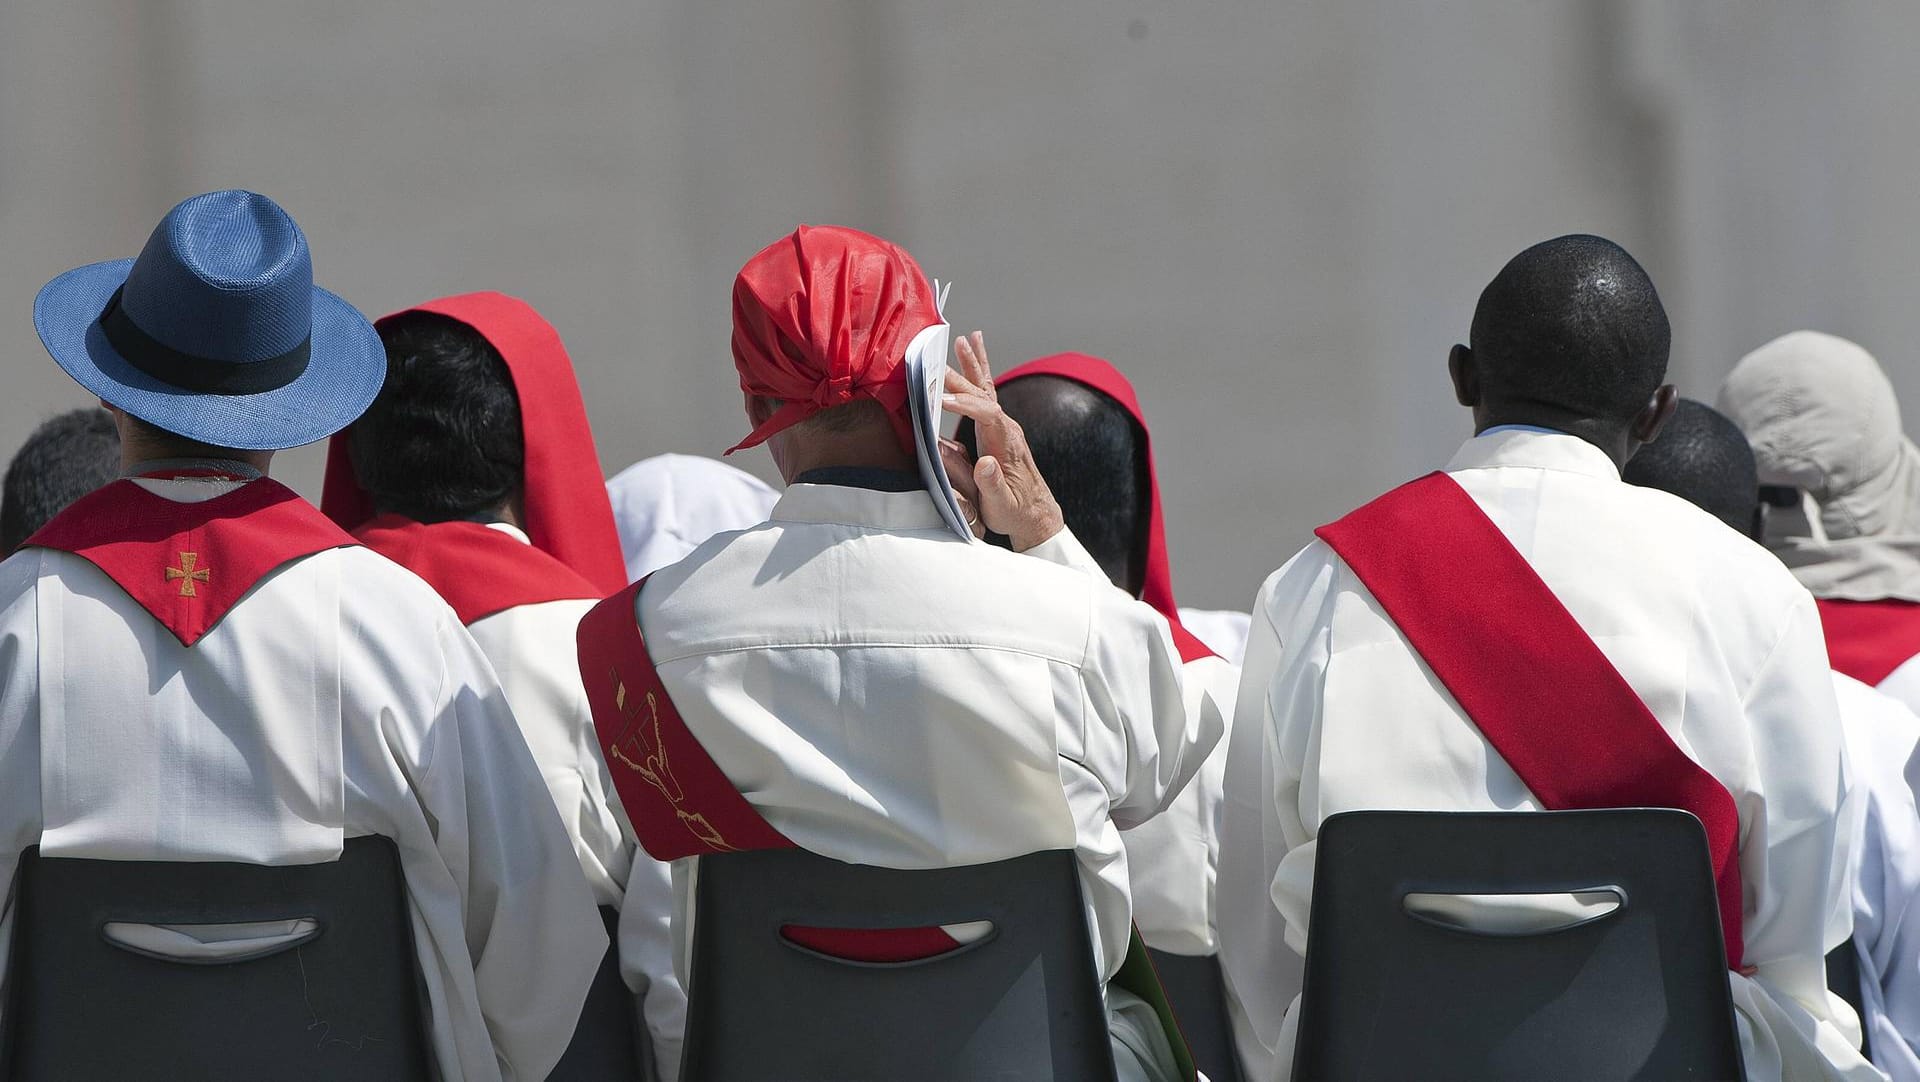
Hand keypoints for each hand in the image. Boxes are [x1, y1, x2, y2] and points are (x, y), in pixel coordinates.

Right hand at [939, 332, 1064, 550]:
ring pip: (986, 388)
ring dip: (973, 364)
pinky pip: (986, 393)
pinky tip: (974, 351)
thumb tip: (985, 463)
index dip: (965, 404)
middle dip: (961, 377)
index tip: (942, 398)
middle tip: (936, 361)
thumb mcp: (1001, 505)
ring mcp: (1003, 425)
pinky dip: (979, 371)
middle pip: (983, 394)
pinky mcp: (997, 426)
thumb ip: (992, 484)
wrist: (1035, 514)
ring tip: (964, 340)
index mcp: (1006, 443)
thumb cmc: (1015, 512)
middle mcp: (1007, 428)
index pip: (987, 414)